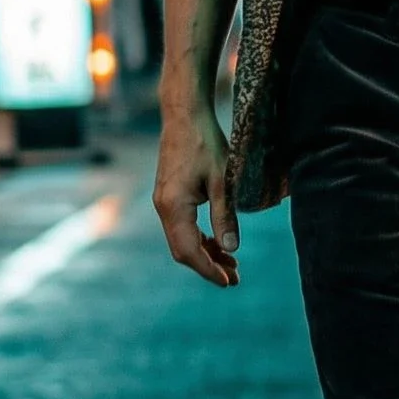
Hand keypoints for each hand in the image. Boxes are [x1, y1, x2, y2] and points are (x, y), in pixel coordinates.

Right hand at [153, 86, 239, 285]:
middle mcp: (163, 207)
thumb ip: (226, 215)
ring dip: (205, 252)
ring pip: (182, 239)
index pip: (189, 250)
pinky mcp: (169, 195)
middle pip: (182, 250)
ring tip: (232, 263)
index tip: (228, 282)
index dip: (208, 269)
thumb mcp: (222, 180)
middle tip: (235, 278)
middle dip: (208, 265)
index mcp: (174, 206)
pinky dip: (200, 238)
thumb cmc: (205, 142)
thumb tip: (232, 249)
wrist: (185, 115)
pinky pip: (182, 226)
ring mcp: (164, 202)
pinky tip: (218, 243)